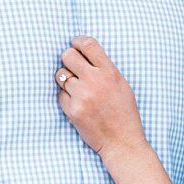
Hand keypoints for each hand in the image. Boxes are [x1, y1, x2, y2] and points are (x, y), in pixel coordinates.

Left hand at [55, 36, 146, 161]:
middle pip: (68, 55)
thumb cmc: (123, 112)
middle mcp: (95, 81)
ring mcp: (82, 96)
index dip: (78, 41)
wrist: (122, 142)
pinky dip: (66, 98)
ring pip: (61, 75)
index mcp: (110, 72)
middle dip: (68, 60)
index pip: (88, 44)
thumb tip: (83, 53)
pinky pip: (60, 94)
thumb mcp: (121, 84)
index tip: (76, 45)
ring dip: (66, 80)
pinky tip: (78, 104)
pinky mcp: (72, 110)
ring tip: (78, 90)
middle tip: (73, 68)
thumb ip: (104, 68)